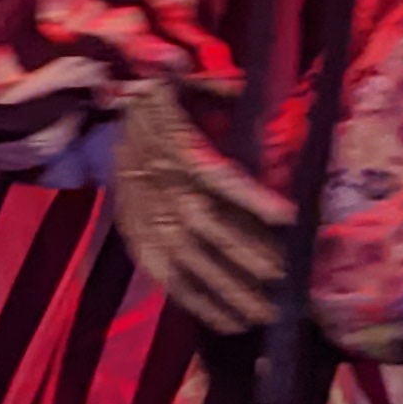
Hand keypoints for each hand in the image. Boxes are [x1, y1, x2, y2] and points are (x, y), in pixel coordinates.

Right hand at [114, 77, 295, 329]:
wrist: (112, 109)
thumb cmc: (166, 95)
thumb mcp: (188, 80)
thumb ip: (218, 88)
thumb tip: (243, 87)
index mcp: (170, 145)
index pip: (213, 176)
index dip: (250, 199)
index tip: (290, 218)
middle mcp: (156, 186)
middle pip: (204, 227)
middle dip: (247, 257)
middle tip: (287, 281)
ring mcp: (143, 217)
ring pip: (186, 260)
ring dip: (227, 290)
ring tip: (265, 313)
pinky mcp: (136, 239)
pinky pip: (166, 278)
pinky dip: (198, 303)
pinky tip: (230, 323)